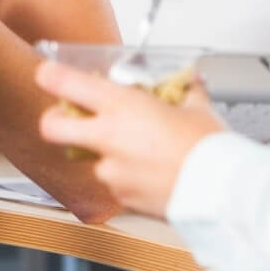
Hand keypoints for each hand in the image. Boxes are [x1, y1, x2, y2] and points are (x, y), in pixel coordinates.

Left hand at [34, 61, 223, 217]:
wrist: (223, 191)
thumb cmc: (210, 148)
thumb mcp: (197, 107)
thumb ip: (184, 90)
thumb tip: (186, 81)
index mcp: (122, 106)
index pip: (66, 83)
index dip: (50, 76)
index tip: (47, 74)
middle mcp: (108, 137)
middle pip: (52, 127)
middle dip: (54, 122)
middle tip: (67, 119)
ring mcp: (111, 169)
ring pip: (88, 159)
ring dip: (102, 154)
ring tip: (134, 152)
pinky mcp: (121, 196)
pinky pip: (113, 182)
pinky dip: (124, 176)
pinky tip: (148, 172)